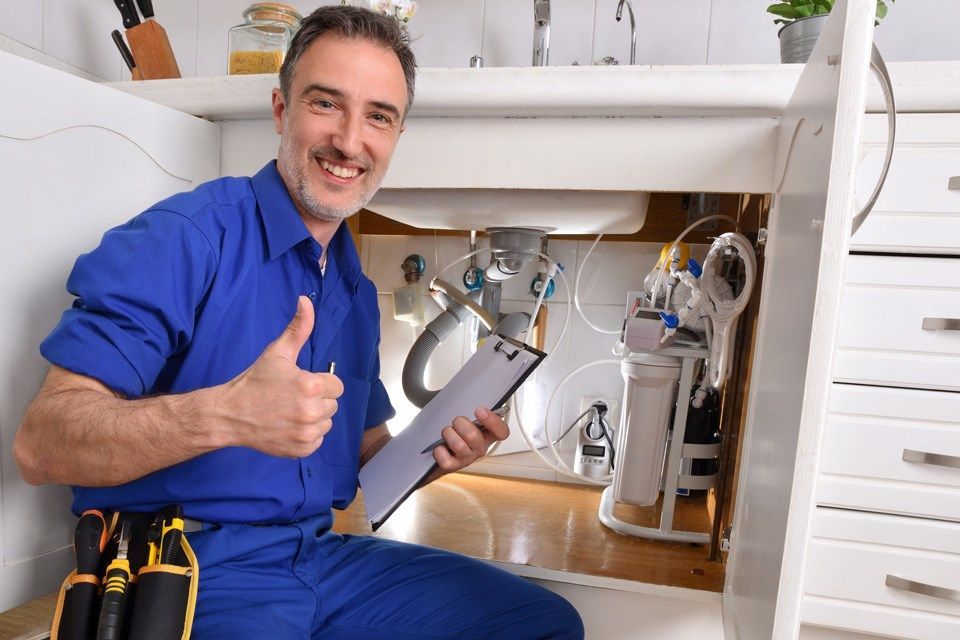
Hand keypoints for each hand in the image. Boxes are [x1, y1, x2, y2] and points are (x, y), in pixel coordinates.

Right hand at [216, 296, 343, 457]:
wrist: (231, 414)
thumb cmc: (255, 381)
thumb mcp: (277, 352)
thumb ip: (298, 328)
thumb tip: (306, 300)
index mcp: (311, 386)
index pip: (336, 385)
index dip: (320, 383)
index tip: (302, 383)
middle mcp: (312, 411)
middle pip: (332, 404)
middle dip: (317, 399)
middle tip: (292, 397)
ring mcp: (307, 433)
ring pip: (326, 423)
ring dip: (314, 418)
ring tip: (290, 411)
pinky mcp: (302, 449)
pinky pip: (318, 440)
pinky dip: (307, 435)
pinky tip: (289, 426)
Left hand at [432, 407, 508, 473]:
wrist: (443, 450)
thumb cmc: (458, 431)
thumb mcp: (470, 418)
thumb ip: (475, 411)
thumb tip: (474, 392)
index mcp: (488, 435)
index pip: (502, 432)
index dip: (493, 422)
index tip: (479, 411)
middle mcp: (480, 448)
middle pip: (474, 436)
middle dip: (460, 424)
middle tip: (456, 422)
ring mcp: (468, 458)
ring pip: (459, 445)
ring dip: (448, 434)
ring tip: (447, 433)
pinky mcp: (454, 466)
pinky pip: (447, 460)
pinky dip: (440, 451)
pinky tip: (440, 447)